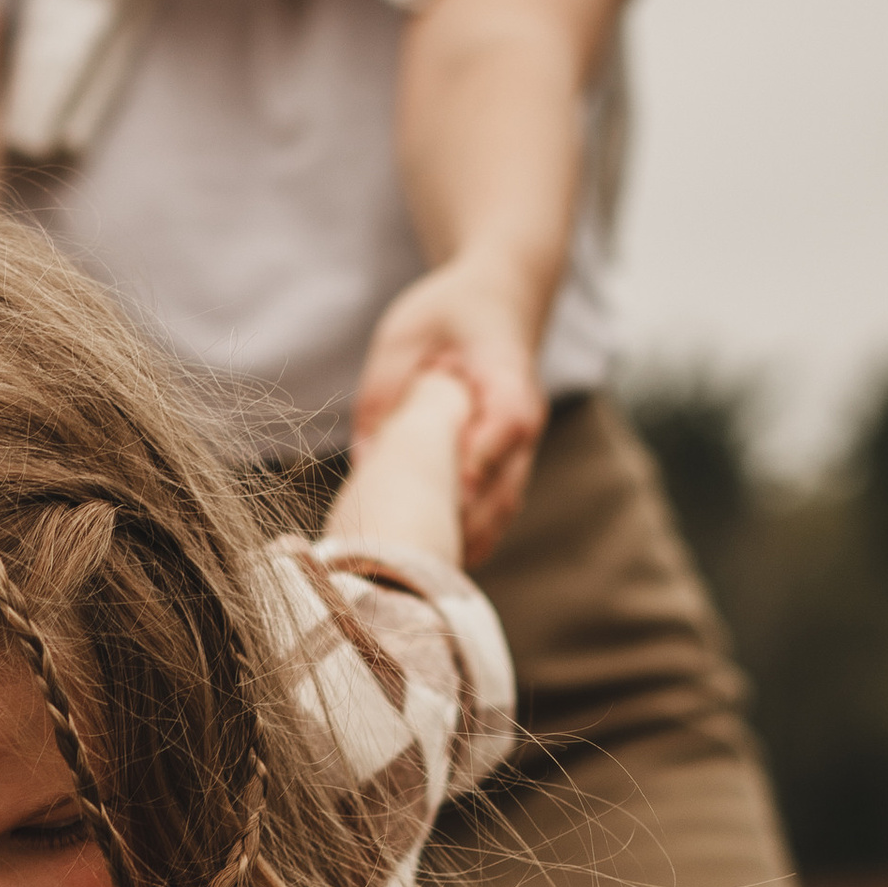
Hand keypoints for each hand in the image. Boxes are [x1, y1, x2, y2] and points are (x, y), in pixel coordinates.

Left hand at [351, 257, 546, 566]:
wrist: (495, 304)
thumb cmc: (446, 315)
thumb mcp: (405, 336)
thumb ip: (388, 393)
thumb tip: (367, 458)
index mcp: (505, 377)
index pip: (507, 420)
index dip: (480, 458)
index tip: (455, 493)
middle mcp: (520, 423)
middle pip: (504, 486)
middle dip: (463, 525)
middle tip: (414, 562)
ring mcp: (518, 451)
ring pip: (500, 511)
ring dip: (462, 546)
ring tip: (414, 582)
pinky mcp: (508, 469)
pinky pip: (492, 518)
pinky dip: (463, 546)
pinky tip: (424, 573)